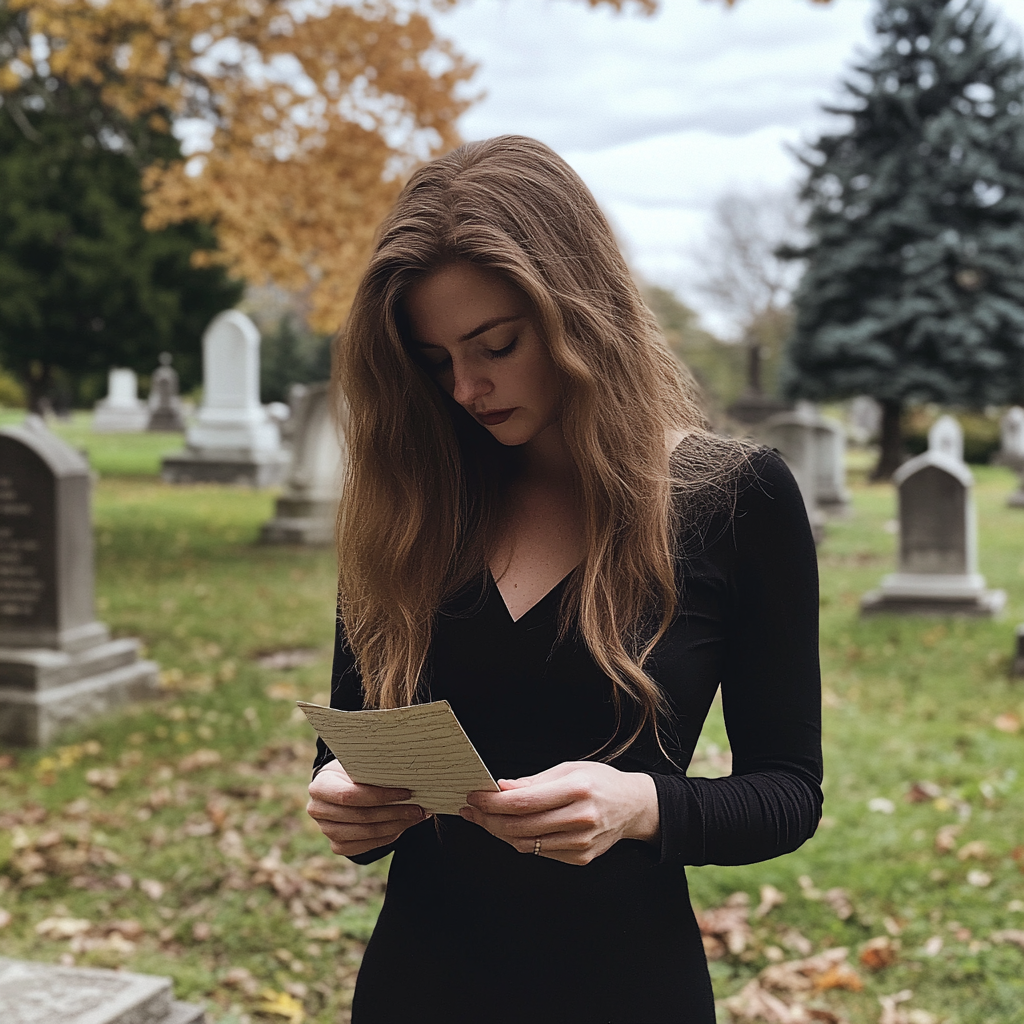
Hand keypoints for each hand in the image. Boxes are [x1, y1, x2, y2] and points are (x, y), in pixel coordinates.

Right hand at [307, 759, 425, 856]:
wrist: (340, 788)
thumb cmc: (353, 772)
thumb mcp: (358, 765)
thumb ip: (373, 770)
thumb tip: (407, 774)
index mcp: (320, 786)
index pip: (350, 796)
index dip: (380, 796)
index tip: (407, 792)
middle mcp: (318, 810)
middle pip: (361, 816)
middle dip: (394, 812)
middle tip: (419, 808)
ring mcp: (326, 830)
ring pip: (366, 833)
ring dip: (396, 825)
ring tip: (416, 816)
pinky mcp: (338, 845)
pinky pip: (366, 845)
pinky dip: (388, 836)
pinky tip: (403, 826)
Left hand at [460, 761, 658, 865]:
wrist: (633, 807)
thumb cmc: (600, 782)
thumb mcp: (569, 769)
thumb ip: (534, 781)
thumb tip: (502, 788)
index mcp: (577, 790)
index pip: (523, 802)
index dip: (493, 802)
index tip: (475, 796)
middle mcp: (580, 818)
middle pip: (520, 826)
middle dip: (489, 819)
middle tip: (472, 810)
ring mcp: (581, 842)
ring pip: (526, 843)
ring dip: (499, 832)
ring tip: (483, 819)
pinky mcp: (580, 857)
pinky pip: (540, 852)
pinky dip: (519, 841)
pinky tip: (508, 829)